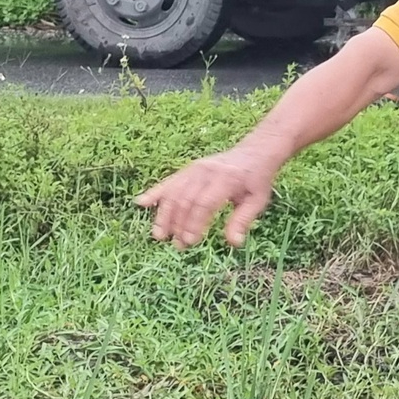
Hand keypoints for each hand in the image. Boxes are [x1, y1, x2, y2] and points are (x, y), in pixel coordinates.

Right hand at [134, 146, 280, 247]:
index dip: (195, 223)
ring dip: (164, 215)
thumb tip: (234, 243)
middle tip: (178, 245)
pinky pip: (169, 181)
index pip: (204, 203)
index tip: (191, 242)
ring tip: (159, 235)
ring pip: (173, 192)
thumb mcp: (258, 201)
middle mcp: (207, 171)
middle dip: (179, 224)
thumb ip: (243, 220)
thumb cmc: (257, 180)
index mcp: (226, 179)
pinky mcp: (189, 169)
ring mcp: (195, 169)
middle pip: (185, 199)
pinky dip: (155, 192)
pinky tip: (141, 203)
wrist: (254, 153)